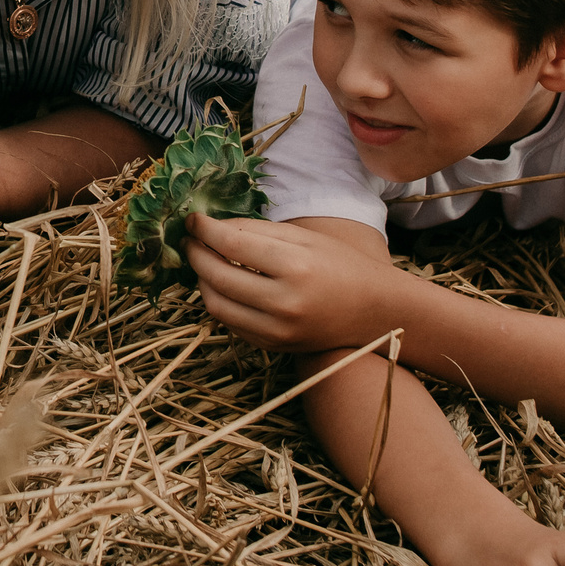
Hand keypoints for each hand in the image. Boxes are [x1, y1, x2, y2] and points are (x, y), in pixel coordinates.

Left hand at [186, 214, 399, 351]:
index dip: (204, 230)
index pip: (231, 244)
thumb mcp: (303, 238)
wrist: (374, 312)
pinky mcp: (274, 346)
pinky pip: (231, 323)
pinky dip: (219, 301)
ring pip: (216, 304)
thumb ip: (256, 231)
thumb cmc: (341, 265)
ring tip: (203, 261)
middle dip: (196, 254)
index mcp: (294, 266)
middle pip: (217, 275)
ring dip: (201, 280)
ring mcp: (277, 330)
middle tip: (190, 239)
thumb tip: (212, 226)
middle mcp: (283, 302)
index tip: (192, 219)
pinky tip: (220, 284)